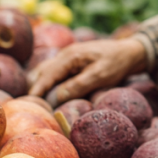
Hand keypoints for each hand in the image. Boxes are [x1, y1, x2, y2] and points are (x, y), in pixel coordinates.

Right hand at [27, 38, 146, 103]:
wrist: (130, 51)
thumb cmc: (116, 63)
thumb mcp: (100, 75)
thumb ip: (79, 85)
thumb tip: (58, 96)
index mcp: (70, 56)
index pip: (47, 75)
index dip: (36, 90)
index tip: (28, 104)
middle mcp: (65, 55)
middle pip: (41, 72)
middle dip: (34, 88)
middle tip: (29, 106)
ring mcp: (68, 58)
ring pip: (46, 72)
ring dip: (40, 85)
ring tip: (36, 103)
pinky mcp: (72, 63)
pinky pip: (55, 73)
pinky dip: (49, 83)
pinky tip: (49, 95)